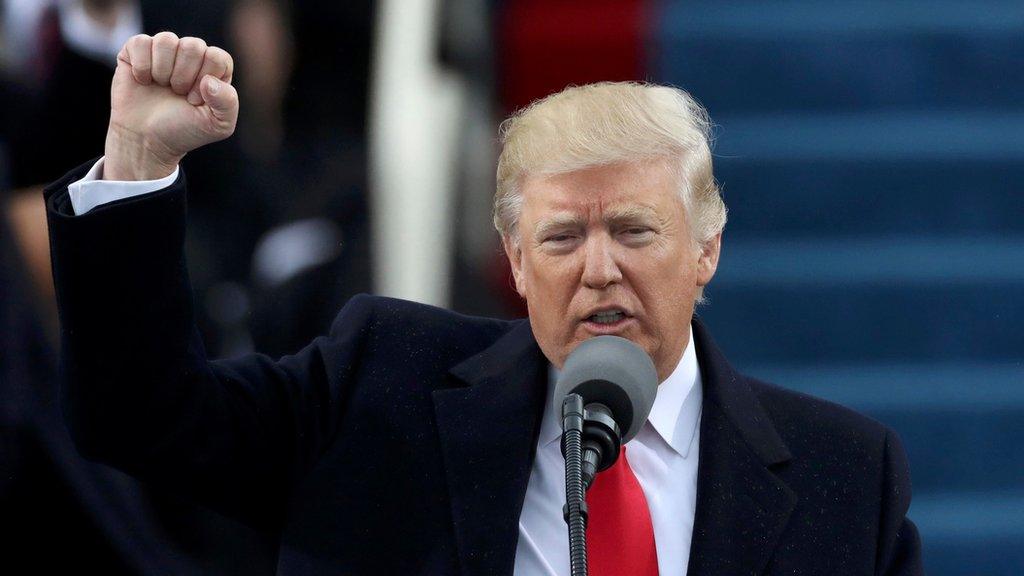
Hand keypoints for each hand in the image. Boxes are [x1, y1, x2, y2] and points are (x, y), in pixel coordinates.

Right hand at [104, 32, 237, 180]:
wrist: (146, 139)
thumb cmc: (184, 130)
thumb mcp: (218, 125)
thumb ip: (228, 103)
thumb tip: (209, 81)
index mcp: (215, 69)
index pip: (216, 57)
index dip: (205, 80)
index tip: (194, 100)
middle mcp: (191, 55)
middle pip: (192, 46)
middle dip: (183, 76)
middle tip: (177, 94)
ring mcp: (165, 50)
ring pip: (166, 40)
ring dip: (162, 70)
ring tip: (161, 87)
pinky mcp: (138, 50)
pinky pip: (141, 42)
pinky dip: (142, 66)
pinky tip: (143, 81)